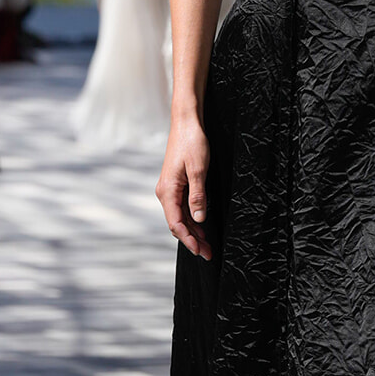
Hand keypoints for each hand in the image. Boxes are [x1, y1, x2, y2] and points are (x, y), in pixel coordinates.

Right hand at [156, 114, 211, 258]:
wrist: (186, 122)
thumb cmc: (192, 142)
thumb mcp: (198, 170)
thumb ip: (198, 196)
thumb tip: (199, 219)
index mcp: (168, 191)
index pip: (176, 224)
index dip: (188, 240)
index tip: (200, 252)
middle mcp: (165, 192)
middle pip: (178, 224)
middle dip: (192, 240)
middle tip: (208, 253)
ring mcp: (170, 188)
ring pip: (180, 217)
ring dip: (193, 232)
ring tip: (207, 244)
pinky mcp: (176, 184)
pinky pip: (182, 207)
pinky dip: (192, 219)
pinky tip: (202, 226)